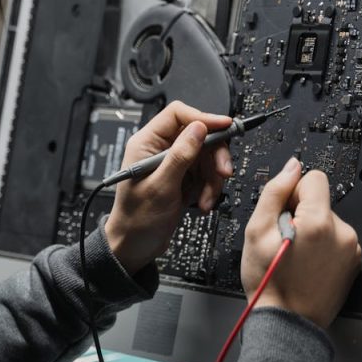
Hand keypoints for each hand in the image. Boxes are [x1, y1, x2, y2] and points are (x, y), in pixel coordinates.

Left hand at [105, 101, 232, 274]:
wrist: (135, 246)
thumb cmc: (136, 219)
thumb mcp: (161, 186)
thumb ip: (181, 155)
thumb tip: (199, 128)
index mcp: (146, 143)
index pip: (178, 115)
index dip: (204, 118)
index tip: (226, 126)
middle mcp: (160, 149)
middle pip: (199, 136)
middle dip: (214, 156)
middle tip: (223, 173)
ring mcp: (173, 164)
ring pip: (207, 157)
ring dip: (212, 179)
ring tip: (206, 199)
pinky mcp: (183, 179)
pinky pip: (206, 175)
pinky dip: (209, 189)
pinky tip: (202, 203)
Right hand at [241, 158, 361, 328]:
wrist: (288, 322)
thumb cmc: (270, 283)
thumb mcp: (256, 232)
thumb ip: (274, 192)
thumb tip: (291, 168)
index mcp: (318, 222)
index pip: (314, 178)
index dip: (293, 192)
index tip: (283, 214)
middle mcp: (342, 233)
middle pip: (321, 201)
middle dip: (301, 214)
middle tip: (285, 240)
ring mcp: (351, 249)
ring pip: (328, 221)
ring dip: (312, 231)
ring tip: (296, 256)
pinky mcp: (354, 262)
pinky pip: (336, 239)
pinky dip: (323, 246)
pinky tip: (308, 264)